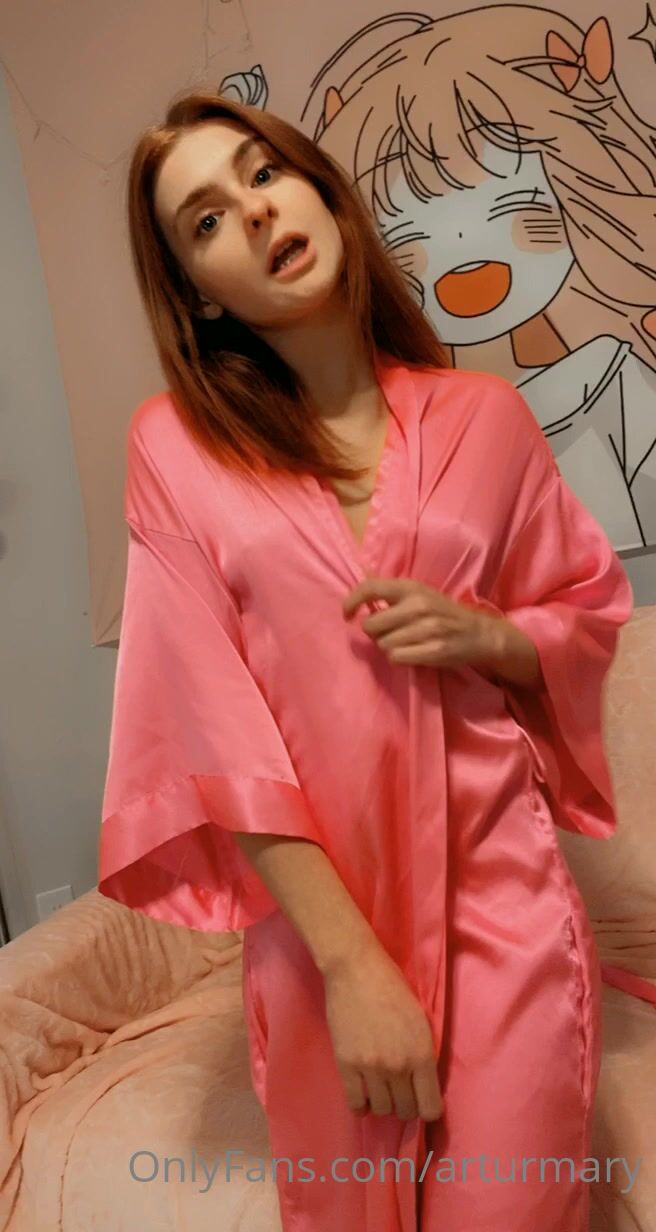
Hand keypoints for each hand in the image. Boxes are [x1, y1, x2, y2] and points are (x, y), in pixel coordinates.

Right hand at [323, 945, 442, 1122]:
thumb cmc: (393, 988)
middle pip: (406, 1111)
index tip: (423, 1101)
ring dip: (383, 1101)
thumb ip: (423, 1055)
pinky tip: (364, 1092)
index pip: (430, 1108)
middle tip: (401, 1089)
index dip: (428, 1108)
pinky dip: (361, 1104)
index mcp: (422, 1054)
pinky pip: (356, 1104)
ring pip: (382, 1110)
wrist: (355, 969)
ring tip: (381, 1086)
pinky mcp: (345, 1065)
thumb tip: (422, 1086)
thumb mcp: (421, 1021)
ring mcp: (370, 1068)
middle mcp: (398, 1067)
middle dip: (406, 1103)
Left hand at [343, 575, 503, 670]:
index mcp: (411, 587)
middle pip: (371, 625)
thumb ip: (391, 596)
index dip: (351, 601)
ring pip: (383, 645)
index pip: (370, 588)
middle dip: (375, 633)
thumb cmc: (442, 613)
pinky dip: (398, 658)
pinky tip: (411, 653)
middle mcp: (418, 605)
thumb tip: (357, 600)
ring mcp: (427, 629)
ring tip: (405, 643)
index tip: (347, 614)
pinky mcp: (433, 650)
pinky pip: (396, 658)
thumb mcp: (419, 594)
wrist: (478, 632)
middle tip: (389, 633)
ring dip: (388, 647)